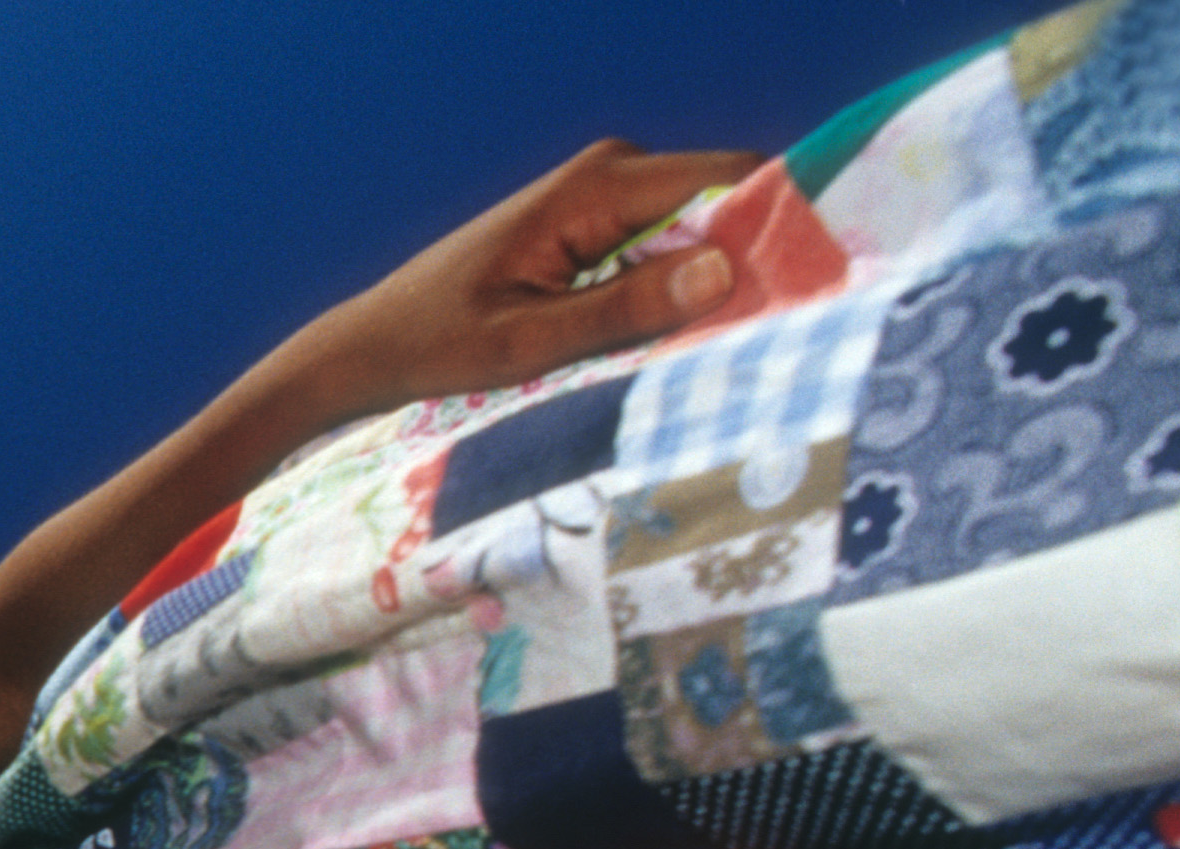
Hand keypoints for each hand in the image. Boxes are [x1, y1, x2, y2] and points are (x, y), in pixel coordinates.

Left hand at [276, 141, 763, 423]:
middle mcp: (612, 172)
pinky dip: (680, 289)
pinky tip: (685, 339)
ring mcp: (606, 196)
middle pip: (725, 202)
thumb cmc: (434, 345)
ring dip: (716, 283)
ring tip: (733, 345)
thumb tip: (724, 272)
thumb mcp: (530, 343)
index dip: (779, 229)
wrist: (369, 346)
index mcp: (599, 185)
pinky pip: (665, 246)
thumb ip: (625, 308)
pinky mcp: (596, 226)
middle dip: (751, 261)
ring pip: (700, 229)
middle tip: (776, 335)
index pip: (731, 181)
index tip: (811, 290)